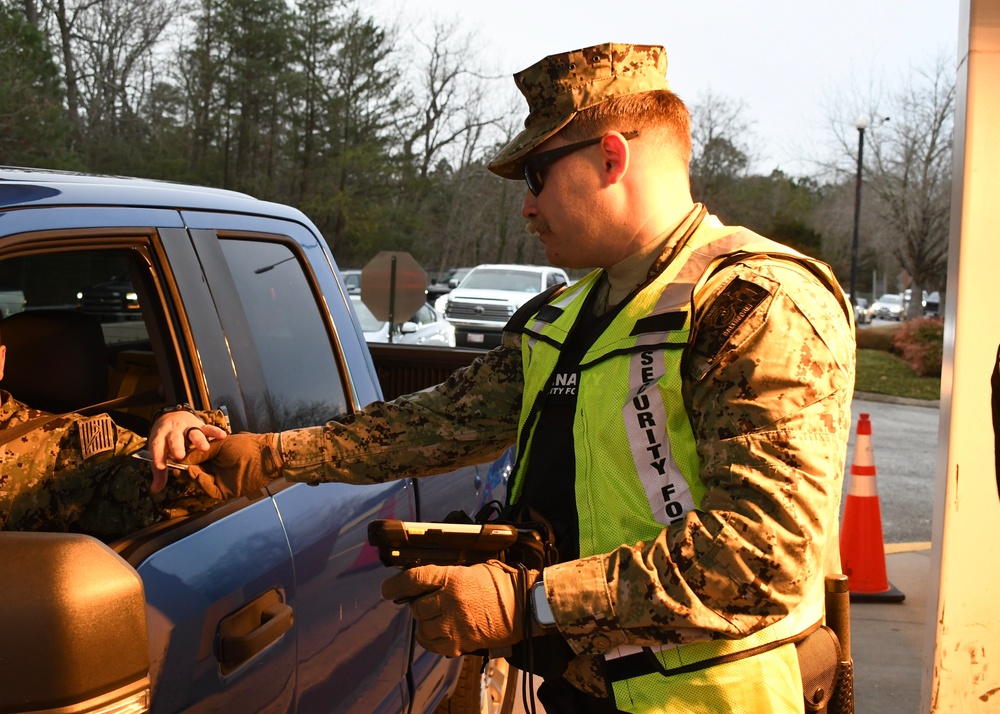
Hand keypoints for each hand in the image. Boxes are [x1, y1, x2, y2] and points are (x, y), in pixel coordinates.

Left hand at [148, 411, 227, 492]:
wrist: (173, 417)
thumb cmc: (166, 440)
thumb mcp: (159, 451)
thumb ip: (159, 472)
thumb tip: (155, 490)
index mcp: (160, 437)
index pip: (157, 446)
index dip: (158, 456)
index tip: (160, 466)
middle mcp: (174, 431)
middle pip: (175, 438)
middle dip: (177, 446)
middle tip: (180, 456)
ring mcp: (188, 427)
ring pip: (193, 433)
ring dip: (199, 440)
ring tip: (205, 448)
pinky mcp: (200, 425)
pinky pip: (208, 428)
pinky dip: (215, 432)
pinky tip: (222, 436)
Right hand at [181, 433, 283, 498]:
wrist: (265, 456)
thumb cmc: (245, 446)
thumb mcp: (220, 445)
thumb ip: (201, 452)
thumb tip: (183, 457)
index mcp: (215, 456)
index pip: (196, 460)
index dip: (186, 460)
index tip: (175, 457)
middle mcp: (216, 469)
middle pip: (196, 472)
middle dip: (186, 469)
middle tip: (176, 466)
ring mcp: (221, 480)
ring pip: (201, 481)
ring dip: (193, 475)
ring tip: (187, 469)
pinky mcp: (225, 491)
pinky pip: (210, 489)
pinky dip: (202, 483)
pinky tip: (198, 474)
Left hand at [381, 561, 538, 656]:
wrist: (526, 606)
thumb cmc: (502, 584)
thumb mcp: (474, 568)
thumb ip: (449, 573)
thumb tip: (425, 579)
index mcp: (453, 579)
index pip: (414, 579)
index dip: (396, 585)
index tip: (387, 590)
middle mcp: (450, 602)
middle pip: (416, 606)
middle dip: (418, 603)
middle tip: (427, 601)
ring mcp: (454, 625)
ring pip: (422, 626)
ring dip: (425, 621)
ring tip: (435, 616)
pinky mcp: (461, 643)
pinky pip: (433, 644)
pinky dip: (429, 638)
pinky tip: (435, 632)